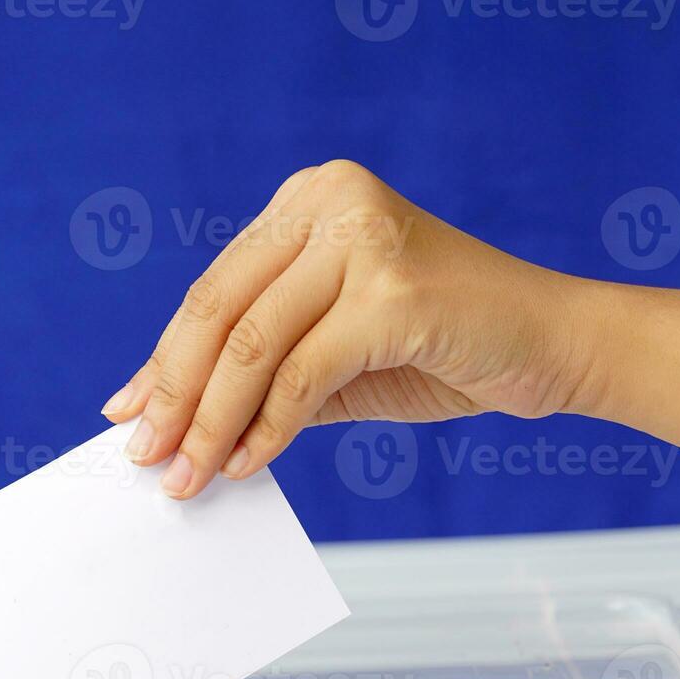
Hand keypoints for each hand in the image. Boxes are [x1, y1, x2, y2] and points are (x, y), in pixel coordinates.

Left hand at [99, 160, 598, 498]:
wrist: (553, 346)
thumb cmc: (443, 347)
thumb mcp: (333, 357)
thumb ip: (261, 375)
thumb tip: (174, 422)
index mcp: (309, 202)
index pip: (215, 289)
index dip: (164, 359)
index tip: (126, 411)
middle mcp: (330, 201)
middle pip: (220, 310)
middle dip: (175, 395)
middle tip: (148, 458)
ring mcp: (364, 237)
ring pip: (252, 344)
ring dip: (211, 422)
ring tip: (188, 477)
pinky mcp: (393, 289)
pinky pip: (303, 372)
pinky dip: (268, 427)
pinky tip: (247, 464)